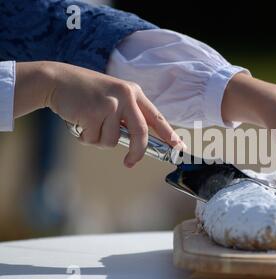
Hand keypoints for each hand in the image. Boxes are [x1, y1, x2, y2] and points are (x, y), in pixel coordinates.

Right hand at [14, 61, 182, 167]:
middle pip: (141, 133)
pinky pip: (95, 139)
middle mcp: (126, 96)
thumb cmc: (86, 93)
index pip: (156, 117)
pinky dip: (86, 138)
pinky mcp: (93, 112)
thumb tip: (136, 144)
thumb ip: (127, 116)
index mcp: (134, 93)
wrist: (57, 79)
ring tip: (89, 123)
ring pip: (113, 140)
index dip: (169, 134)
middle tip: (130, 163)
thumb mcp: (113, 97)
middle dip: (137, 152)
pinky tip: (79, 121)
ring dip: (99, 140)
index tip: (179, 147)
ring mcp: (110, 104)